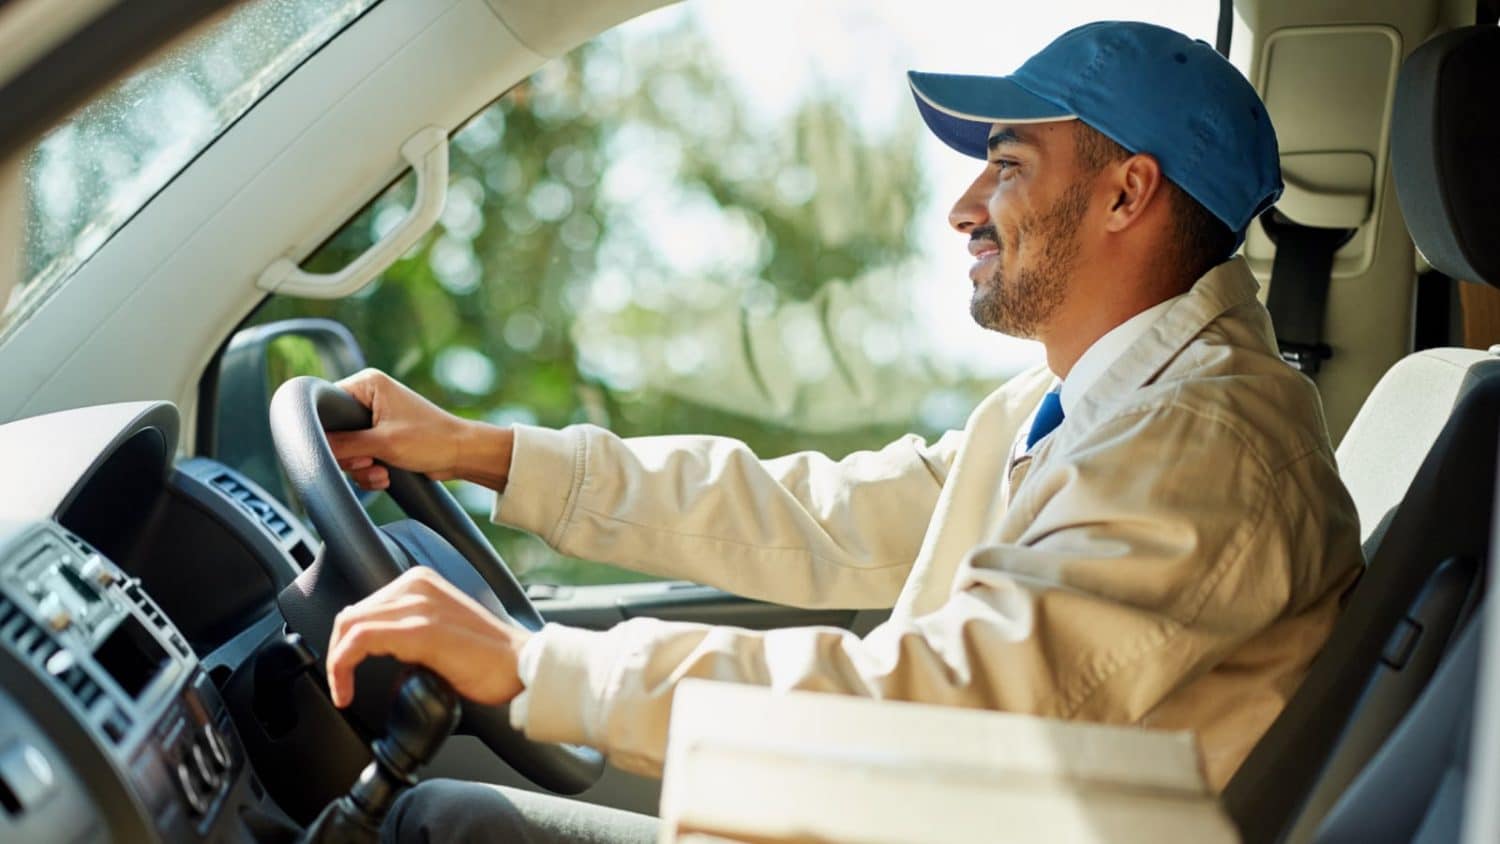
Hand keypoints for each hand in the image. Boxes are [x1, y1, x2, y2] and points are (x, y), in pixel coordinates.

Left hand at [325, 567, 530, 707]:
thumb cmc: (488, 659)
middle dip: (337, 652)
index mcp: (421, 582)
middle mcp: (416, 586)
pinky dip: (343, 667)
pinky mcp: (420, 631)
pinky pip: (359, 642)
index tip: (345, 670)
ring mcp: (418, 606)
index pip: (363, 606)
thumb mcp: (440, 632)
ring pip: (350, 626)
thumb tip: (378, 654)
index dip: (345, 641)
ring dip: (337, 663)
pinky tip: (347, 690)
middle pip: (351, 615)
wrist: (522, 667)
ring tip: (343, 689)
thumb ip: (408, 633)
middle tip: (341, 684)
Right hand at [327, 368, 513, 491]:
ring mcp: (375, 420)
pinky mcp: (382, 439)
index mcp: (367, 384)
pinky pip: (361, 459)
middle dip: (352, 456)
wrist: (462, 455)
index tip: (344, 449)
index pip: (326, 405)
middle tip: (370, 461)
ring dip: (362, 469)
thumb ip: (344, 445)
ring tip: (382, 471)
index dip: (329, 432)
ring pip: (347, 451)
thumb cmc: (430, 440)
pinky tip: (386, 476)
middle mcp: (369, 398)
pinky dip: (370, 472)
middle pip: (335, 433)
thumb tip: (312, 447)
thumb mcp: (382, 443)